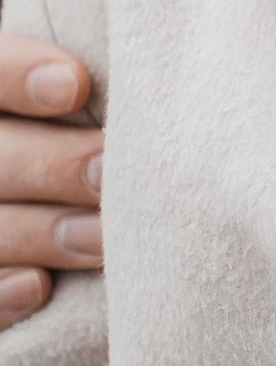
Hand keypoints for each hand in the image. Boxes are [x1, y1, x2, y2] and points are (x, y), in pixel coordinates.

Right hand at [0, 32, 102, 328]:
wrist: (58, 220)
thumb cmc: (104, 135)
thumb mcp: (95, 104)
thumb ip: (96, 87)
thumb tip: (169, 72)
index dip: (17, 74)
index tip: (74, 85)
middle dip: (53, 164)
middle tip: (111, 173)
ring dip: (44, 232)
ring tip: (106, 240)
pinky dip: (3, 292)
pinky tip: (39, 286)